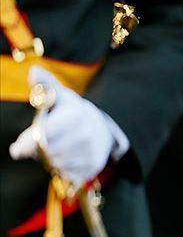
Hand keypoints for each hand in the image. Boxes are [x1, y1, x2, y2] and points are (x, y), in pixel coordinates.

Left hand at [9, 66, 124, 186]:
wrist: (103, 130)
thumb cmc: (72, 113)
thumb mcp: (60, 96)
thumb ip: (44, 84)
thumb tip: (33, 70)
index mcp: (74, 115)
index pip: (44, 135)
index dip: (27, 144)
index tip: (18, 149)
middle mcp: (85, 134)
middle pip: (47, 152)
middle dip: (41, 149)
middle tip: (46, 142)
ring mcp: (90, 152)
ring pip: (56, 164)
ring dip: (52, 159)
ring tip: (60, 147)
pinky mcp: (92, 168)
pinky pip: (66, 174)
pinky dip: (63, 168)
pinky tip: (70, 157)